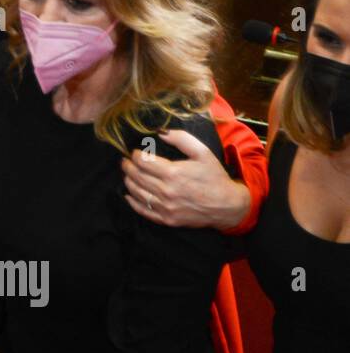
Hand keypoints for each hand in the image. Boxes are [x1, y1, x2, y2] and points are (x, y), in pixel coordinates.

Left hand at [121, 129, 251, 229]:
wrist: (227, 206)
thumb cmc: (214, 177)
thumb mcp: (203, 153)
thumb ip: (181, 139)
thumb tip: (160, 132)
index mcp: (173, 173)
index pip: (143, 162)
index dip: (135, 155)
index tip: (134, 152)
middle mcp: (166, 191)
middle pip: (137, 176)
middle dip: (128, 167)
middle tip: (125, 161)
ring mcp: (165, 207)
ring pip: (137, 192)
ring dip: (128, 182)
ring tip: (127, 174)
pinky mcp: (167, 219)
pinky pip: (143, 210)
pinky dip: (132, 202)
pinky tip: (128, 195)